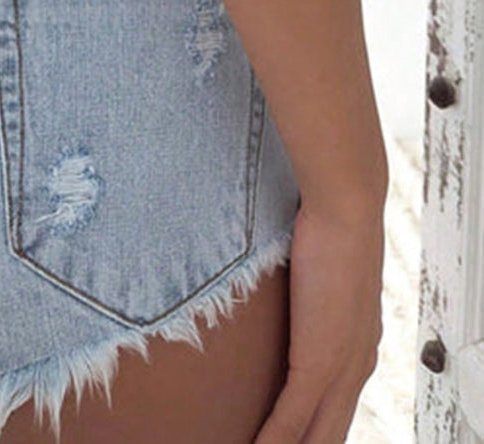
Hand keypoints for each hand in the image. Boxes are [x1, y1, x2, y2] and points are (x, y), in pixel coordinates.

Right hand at [254, 195, 385, 442]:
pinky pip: (292, 419)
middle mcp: (356, 368)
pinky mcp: (319, 364)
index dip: (313, 435)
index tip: (287, 439)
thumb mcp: (322, 272)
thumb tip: (289, 289)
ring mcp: (340, 369)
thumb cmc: (332, 227)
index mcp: (359, 350)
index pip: (336, 413)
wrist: (346, 210)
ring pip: (314, 436)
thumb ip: (310, 295)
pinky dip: (272, 441)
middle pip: (328, 434)